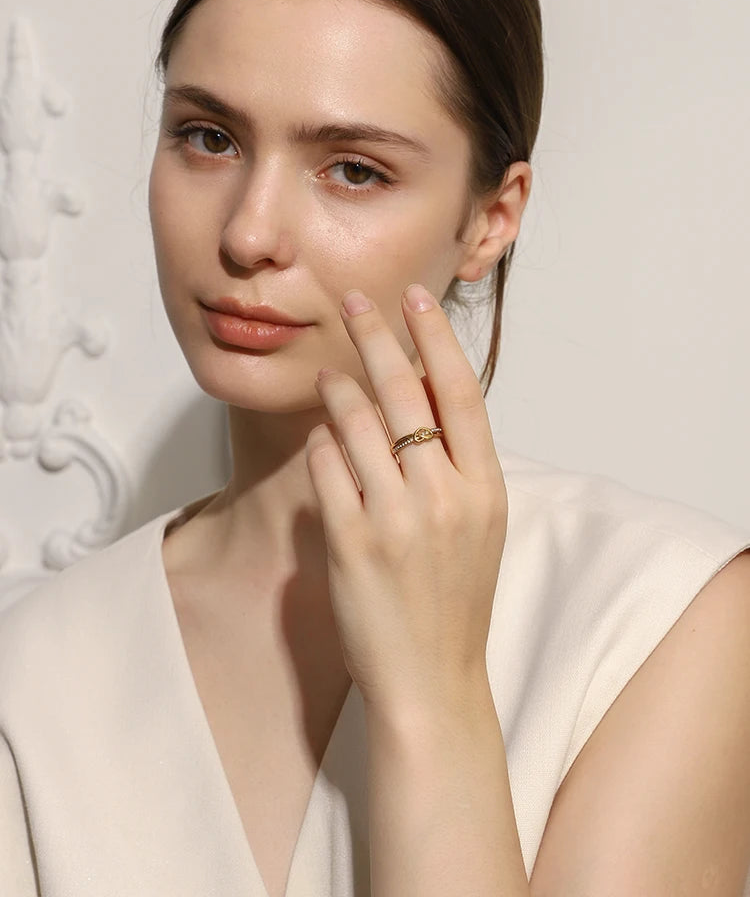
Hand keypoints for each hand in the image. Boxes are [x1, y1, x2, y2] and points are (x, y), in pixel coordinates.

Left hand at [305, 283, 507, 716]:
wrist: (432, 681)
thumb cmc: (456, 603)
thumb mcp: (480, 528)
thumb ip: (458, 468)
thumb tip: (422, 402)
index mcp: (485, 488)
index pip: (461, 391)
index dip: (436, 337)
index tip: (416, 298)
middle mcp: (445, 496)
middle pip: (406, 393)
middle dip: (378, 337)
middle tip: (356, 301)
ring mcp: (397, 519)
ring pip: (358, 424)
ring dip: (339, 389)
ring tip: (330, 374)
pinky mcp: (352, 542)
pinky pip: (327, 469)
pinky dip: (321, 443)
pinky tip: (321, 435)